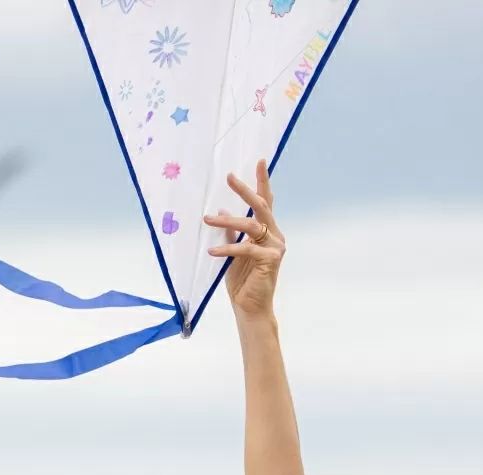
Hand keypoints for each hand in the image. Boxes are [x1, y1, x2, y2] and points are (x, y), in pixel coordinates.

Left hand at [207, 162, 283, 321]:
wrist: (250, 307)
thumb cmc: (243, 281)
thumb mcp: (232, 252)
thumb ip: (231, 232)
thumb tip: (220, 211)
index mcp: (268, 232)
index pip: (266, 202)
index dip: (262, 181)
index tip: (260, 161)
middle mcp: (275, 236)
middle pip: (261, 206)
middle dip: (245, 190)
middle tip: (229, 176)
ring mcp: (276, 247)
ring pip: (251, 225)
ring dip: (227, 222)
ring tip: (207, 219)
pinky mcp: (271, 260)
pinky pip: (245, 247)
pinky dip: (227, 248)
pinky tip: (212, 252)